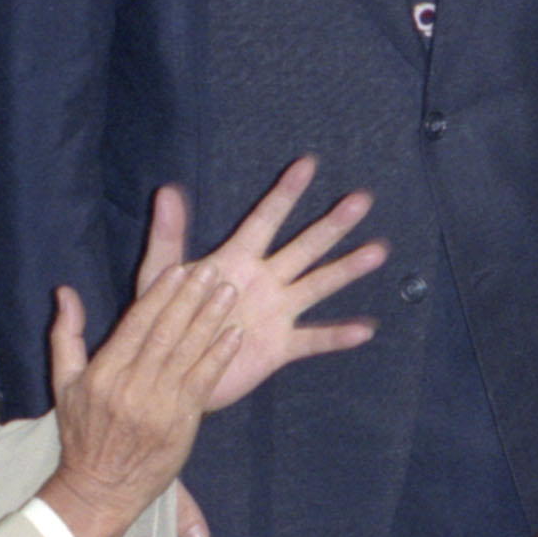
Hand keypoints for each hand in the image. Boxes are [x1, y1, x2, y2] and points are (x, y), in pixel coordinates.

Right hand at [40, 265, 240, 536]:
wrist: (100, 489)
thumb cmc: (83, 435)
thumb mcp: (64, 384)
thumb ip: (66, 336)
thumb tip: (65, 292)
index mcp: (103, 373)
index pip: (136, 324)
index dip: (160, 295)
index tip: (179, 269)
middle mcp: (130, 386)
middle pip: (165, 333)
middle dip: (190, 298)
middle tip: (212, 269)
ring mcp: (157, 406)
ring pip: (187, 353)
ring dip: (210, 320)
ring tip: (228, 292)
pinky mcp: (180, 423)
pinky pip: (203, 383)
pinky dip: (219, 356)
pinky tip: (233, 334)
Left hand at [133, 157, 384, 410]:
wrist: (170, 372)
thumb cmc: (164, 318)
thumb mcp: (159, 275)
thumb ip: (167, 235)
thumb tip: (166, 190)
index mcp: (237, 260)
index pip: (266, 220)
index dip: (286, 193)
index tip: (308, 164)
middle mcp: (264, 281)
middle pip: (305, 247)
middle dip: (332, 224)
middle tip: (362, 199)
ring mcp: (276, 313)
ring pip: (318, 285)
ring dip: (347, 268)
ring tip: (377, 251)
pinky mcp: (279, 347)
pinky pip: (314, 339)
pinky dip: (339, 336)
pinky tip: (366, 329)